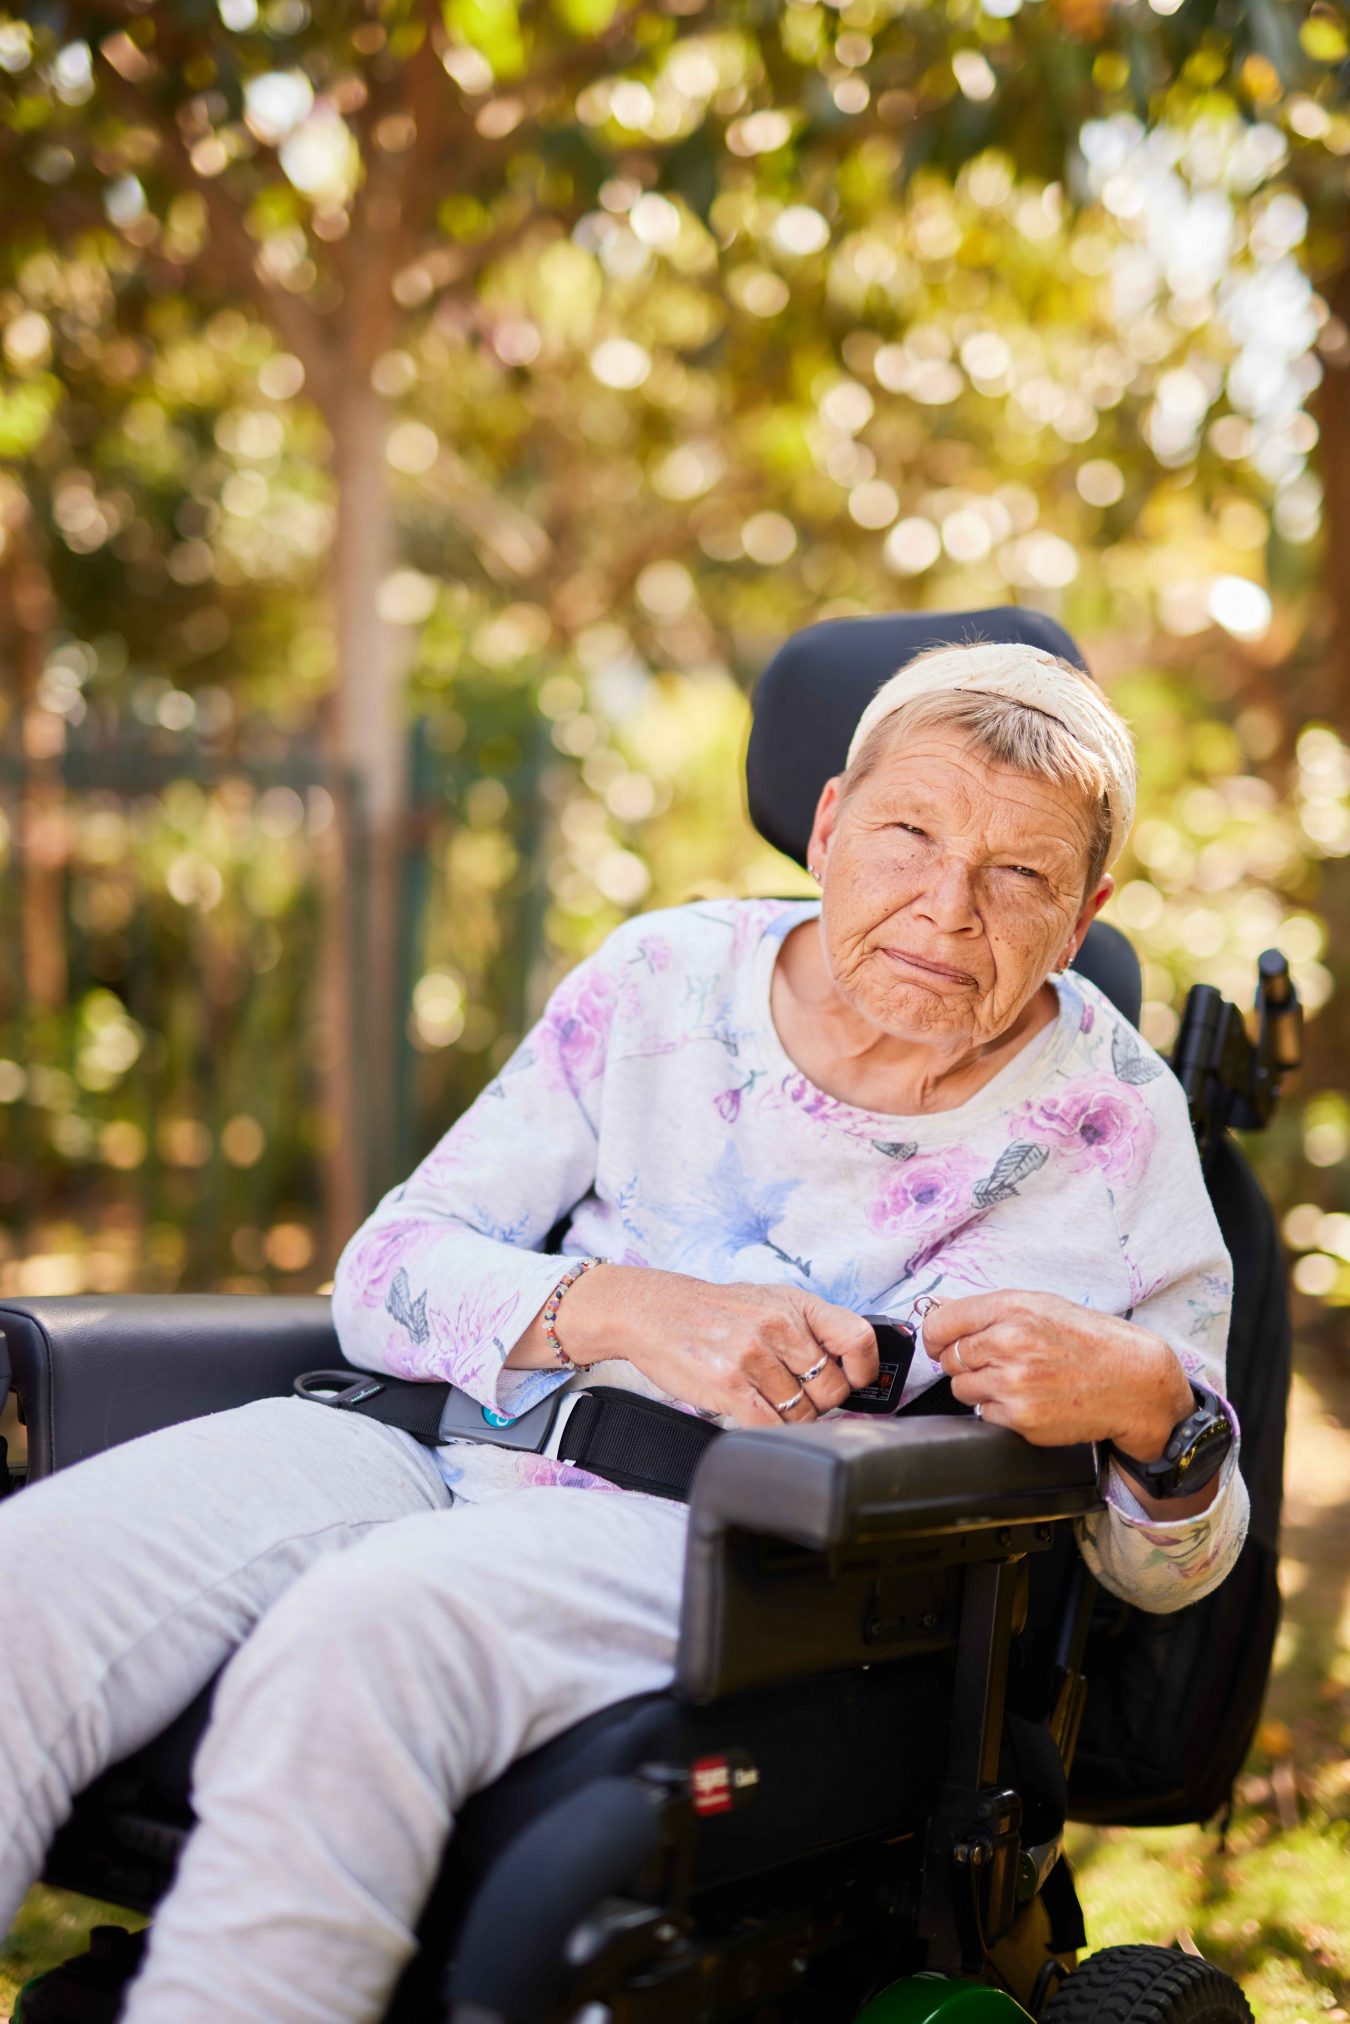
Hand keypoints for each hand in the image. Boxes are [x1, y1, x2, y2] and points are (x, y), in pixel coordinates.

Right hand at [513, 1266, 879, 1428]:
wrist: (652, 1311)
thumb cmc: (716, 1312)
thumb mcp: (768, 1301)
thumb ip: (809, 1328)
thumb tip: (853, 1368)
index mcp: (794, 1304)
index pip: (857, 1338)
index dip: (863, 1370)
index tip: (854, 1381)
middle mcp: (776, 1326)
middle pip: (832, 1389)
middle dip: (819, 1402)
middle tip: (796, 1395)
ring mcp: (751, 1356)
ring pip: (802, 1414)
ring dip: (789, 1417)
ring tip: (767, 1399)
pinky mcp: (726, 1385)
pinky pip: (770, 1427)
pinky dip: (769, 1430)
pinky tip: (755, 1414)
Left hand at [921, 1288, 1194, 1454]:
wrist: (1134, 1383)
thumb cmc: (1091, 1342)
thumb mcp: (1042, 1306)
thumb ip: (990, 1311)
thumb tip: (941, 1312)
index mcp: (1012, 1310)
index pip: (940, 1323)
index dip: (935, 1335)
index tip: (939, 1342)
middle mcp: (1009, 1344)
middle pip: (948, 1358)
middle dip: (963, 1361)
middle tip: (994, 1361)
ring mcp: (1013, 1384)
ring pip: (961, 1389)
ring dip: (979, 1387)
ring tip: (1016, 1380)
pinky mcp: (1021, 1419)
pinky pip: (985, 1415)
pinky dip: (1000, 1410)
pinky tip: (1029, 1399)